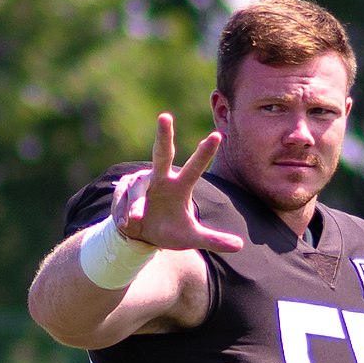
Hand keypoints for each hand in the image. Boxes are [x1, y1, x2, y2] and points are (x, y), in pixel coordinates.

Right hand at [114, 114, 244, 255]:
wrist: (141, 237)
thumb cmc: (170, 231)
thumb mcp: (191, 238)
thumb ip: (213, 240)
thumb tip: (240, 245)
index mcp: (180, 186)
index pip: (195, 167)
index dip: (205, 153)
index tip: (216, 136)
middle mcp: (161, 178)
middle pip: (162, 154)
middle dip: (163, 136)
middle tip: (165, 117)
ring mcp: (141, 181)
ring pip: (137, 191)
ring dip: (135, 206)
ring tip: (134, 220)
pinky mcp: (124, 188)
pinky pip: (123, 200)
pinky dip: (124, 214)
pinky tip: (128, 223)